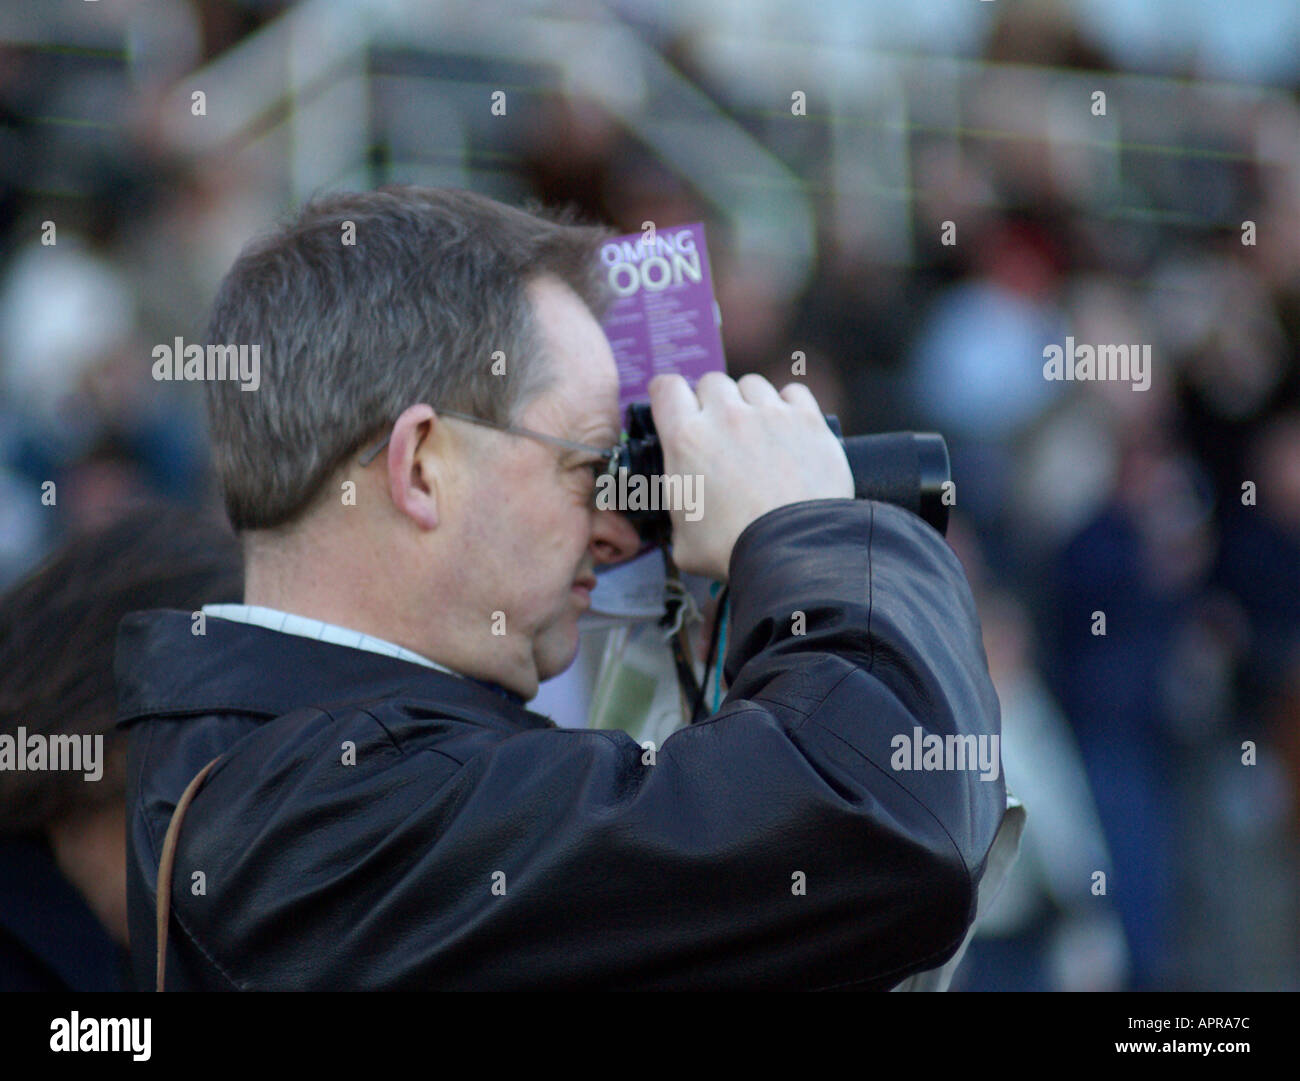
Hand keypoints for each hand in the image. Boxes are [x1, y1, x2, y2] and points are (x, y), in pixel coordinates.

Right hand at [649, 372, 853, 579]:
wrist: (791, 549)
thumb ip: (679, 511)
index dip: (668, 396)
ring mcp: (769, 414)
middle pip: (711, 382)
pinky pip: (793, 392)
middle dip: (712, 402)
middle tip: (720, 431)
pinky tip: (789, 428)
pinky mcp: (807, 420)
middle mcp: (726, 416)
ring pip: (752, 384)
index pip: (666, 387)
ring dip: (750, 402)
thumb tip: (683, 513)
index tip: (674, 407)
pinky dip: (789, 405)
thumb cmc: (734, 549)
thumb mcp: (682, 538)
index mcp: (686, 440)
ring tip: (758, 431)